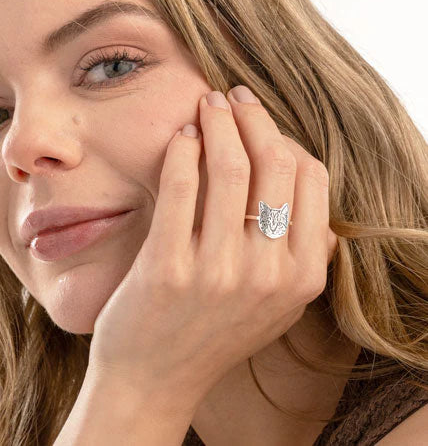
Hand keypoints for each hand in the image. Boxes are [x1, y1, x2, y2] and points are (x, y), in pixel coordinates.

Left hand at [87, 85, 337, 418]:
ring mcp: (217, 271)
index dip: (286, 139)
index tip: (262, 122)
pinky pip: (180, 187)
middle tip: (232, 98)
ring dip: (217, 124)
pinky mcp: (168, 267)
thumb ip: (306, 261)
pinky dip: (181, 151)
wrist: (155, 378)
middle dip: (253, 118)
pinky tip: (181, 137)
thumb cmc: (214, 334)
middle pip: (274, 165)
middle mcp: (268, 274)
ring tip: (206, 105)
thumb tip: (321, 213)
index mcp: (302, 277)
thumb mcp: (276, 308)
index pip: (310, 179)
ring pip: (229, 168)